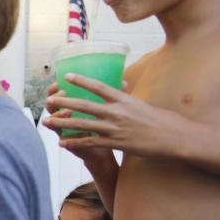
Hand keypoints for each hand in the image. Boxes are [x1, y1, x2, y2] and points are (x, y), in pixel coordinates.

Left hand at [43, 73, 178, 157]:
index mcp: (123, 99)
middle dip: (64, 102)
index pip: (98, 86)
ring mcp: (114, 128)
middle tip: (49, 100)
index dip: (81, 81)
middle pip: (84, 105)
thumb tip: (119, 85)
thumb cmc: (159, 119)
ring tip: (47, 121)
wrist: (172, 137)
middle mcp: (117, 112)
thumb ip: (125, 96)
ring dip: (62, 123)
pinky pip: (90, 142)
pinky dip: (74, 142)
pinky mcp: (114, 143)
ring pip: (82, 125)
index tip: (66, 76)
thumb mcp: (140, 103)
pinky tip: (62, 143)